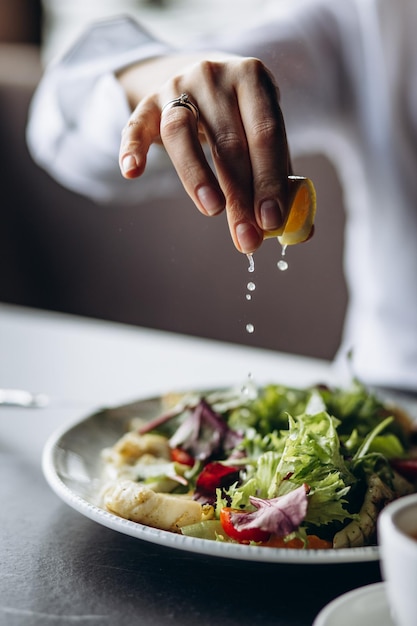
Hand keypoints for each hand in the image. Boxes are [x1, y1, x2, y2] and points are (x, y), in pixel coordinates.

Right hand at [118, 53, 291, 252]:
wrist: (200, 79)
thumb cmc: (239, 118)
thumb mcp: (264, 136)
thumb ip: (281, 179)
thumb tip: (301, 232)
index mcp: (254, 78)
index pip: (265, 135)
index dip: (270, 181)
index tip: (272, 221)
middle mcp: (214, 75)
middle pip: (227, 143)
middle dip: (239, 197)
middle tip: (247, 239)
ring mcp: (176, 86)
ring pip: (181, 131)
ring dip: (197, 176)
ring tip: (211, 211)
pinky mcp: (147, 102)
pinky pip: (135, 125)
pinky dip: (132, 147)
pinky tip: (132, 172)